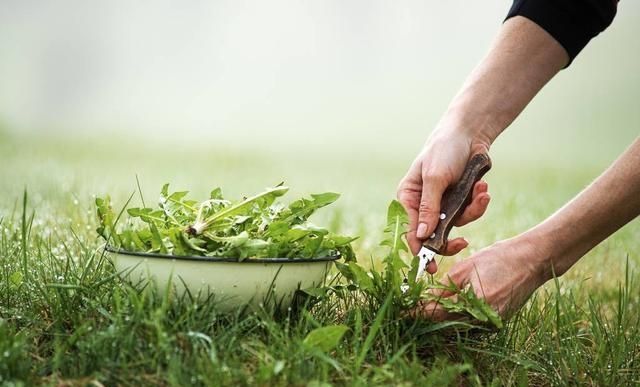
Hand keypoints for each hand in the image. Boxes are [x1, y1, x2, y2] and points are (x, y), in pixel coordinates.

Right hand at [397, 127, 491, 273]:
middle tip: (462, 245)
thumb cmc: (444, 150)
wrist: (470, 134)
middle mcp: (423, 205)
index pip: (411, 230)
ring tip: (482, 192)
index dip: (419, 249)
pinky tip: (483, 188)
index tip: (429, 266)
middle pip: (432, 235)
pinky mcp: (460, 202)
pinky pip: (470, 213)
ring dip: (472, 210)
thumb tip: (422, 236)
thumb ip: (429, 208)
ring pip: (455, 225)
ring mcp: (443, 205)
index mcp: (408, 198)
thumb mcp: (435, 178)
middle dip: (450, 239)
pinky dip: (479, 202)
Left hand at [413, 236, 546, 320]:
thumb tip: (426, 298)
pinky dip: (457, 314)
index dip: (418, 312)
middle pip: (447, 322)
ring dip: (442, 315)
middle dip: (428, 314)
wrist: (532, 260)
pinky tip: (447, 305)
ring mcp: (491, 323)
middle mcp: (484, 319)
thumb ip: (445, 286)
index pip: (437, 313)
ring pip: (458, 322)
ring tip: (424, 305)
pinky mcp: (496, 321)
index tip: (402, 311)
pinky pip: (470, 320)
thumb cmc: (499, 258)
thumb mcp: (466, 268)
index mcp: (474, 304)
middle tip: (410, 308)